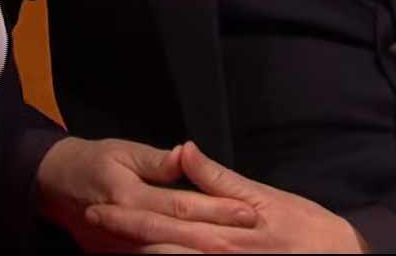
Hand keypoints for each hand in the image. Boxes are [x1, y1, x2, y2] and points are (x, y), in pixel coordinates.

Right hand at [37, 137, 257, 253]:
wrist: (52, 184)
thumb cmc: (90, 162)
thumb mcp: (122, 151)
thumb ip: (155, 160)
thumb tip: (185, 156)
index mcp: (128, 194)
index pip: (180, 205)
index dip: (216, 209)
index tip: (247, 211)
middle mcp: (123, 224)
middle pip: (177, 235)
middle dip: (215, 238)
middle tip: (249, 238)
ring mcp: (116, 246)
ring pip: (163, 254)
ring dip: (196, 254)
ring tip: (228, 253)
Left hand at [84, 142, 363, 253]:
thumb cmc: (306, 226)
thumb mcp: (262, 197)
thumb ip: (219, 178)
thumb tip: (186, 150)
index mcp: (223, 229)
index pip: (164, 222)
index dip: (125, 218)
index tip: (94, 210)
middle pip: (160, 252)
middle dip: (123, 242)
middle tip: (90, 228)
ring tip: (106, 249)